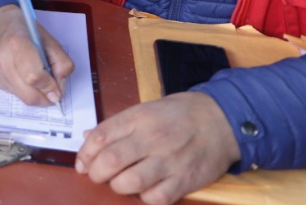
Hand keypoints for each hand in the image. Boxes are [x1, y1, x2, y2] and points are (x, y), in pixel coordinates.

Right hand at [0, 4, 73, 104]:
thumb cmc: (23, 28)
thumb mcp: (48, 38)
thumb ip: (61, 61)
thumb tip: (59, 87)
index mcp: (17, 42)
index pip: (34, 76)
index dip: (49, 86)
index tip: (58, 88)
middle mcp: (2, 59)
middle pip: (29, 94)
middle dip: (45, 97)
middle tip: (53, 90)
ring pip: (23, 97)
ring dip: (36, 94)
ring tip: (39, 78)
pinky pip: (15, 94)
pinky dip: (25, 89)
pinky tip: (24, 74)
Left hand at [75, 92, 239, 204]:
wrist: (222, 120)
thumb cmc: (180, 114)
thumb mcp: (146, 109)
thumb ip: (117, 125)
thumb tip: (88, 138)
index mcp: (138, 117)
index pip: (100, 136)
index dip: (85, 154)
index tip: (83, 163)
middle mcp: (151, 138)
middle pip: (110, 161)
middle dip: (96, 173)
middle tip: (97, 175)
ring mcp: (168, 161)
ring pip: (129, 183)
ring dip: (118, 187)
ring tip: (120, 183)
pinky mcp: (184, 180)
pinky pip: (155, 198)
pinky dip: (145, 197)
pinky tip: (146, 190)